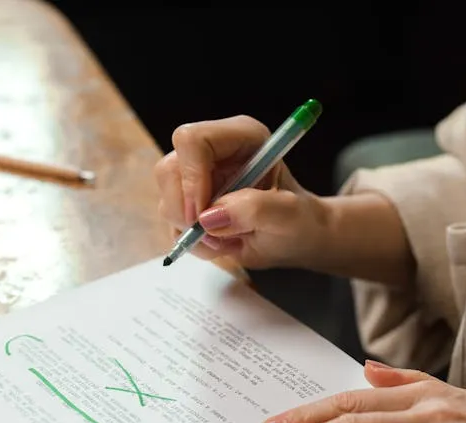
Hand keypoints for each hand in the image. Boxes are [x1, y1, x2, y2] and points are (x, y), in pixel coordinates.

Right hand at [153, 115, 329, 268]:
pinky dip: (192, 241)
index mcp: (241, 137)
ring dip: (192, 231)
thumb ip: (256, 209)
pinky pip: (172, 221)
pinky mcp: (189, 200)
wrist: (295, 238)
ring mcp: (197, 176)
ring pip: (167, 199)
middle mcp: (214, 151)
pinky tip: (220, 242)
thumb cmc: (298, 221)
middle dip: (186, 210)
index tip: (203, 214)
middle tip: (214, 234)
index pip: (193, 140)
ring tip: (228, 240)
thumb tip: (210, 217)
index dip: (191, 178)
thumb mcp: (289, 216)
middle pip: (169, 169)